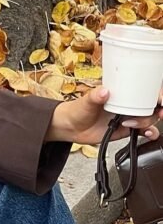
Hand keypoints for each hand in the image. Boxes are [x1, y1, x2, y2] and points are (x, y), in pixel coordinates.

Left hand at [45, 86, 162, 145]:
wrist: (70, 128)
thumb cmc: (77, 109)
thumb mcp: (85, 101)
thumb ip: (94, 97)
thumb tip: (103, 91)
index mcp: (121, 92)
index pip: (144, 88)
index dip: (156, 93)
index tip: (160, 98)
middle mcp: (128, 103)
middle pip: (151, 104)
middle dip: (160, 108)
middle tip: (160, 112)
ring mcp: (129, 116)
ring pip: (150, 118)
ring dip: (149, 122)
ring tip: (137, 126)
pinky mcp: (127, 129)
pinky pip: (144, 131)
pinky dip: (149, 133)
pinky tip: (147, 134)